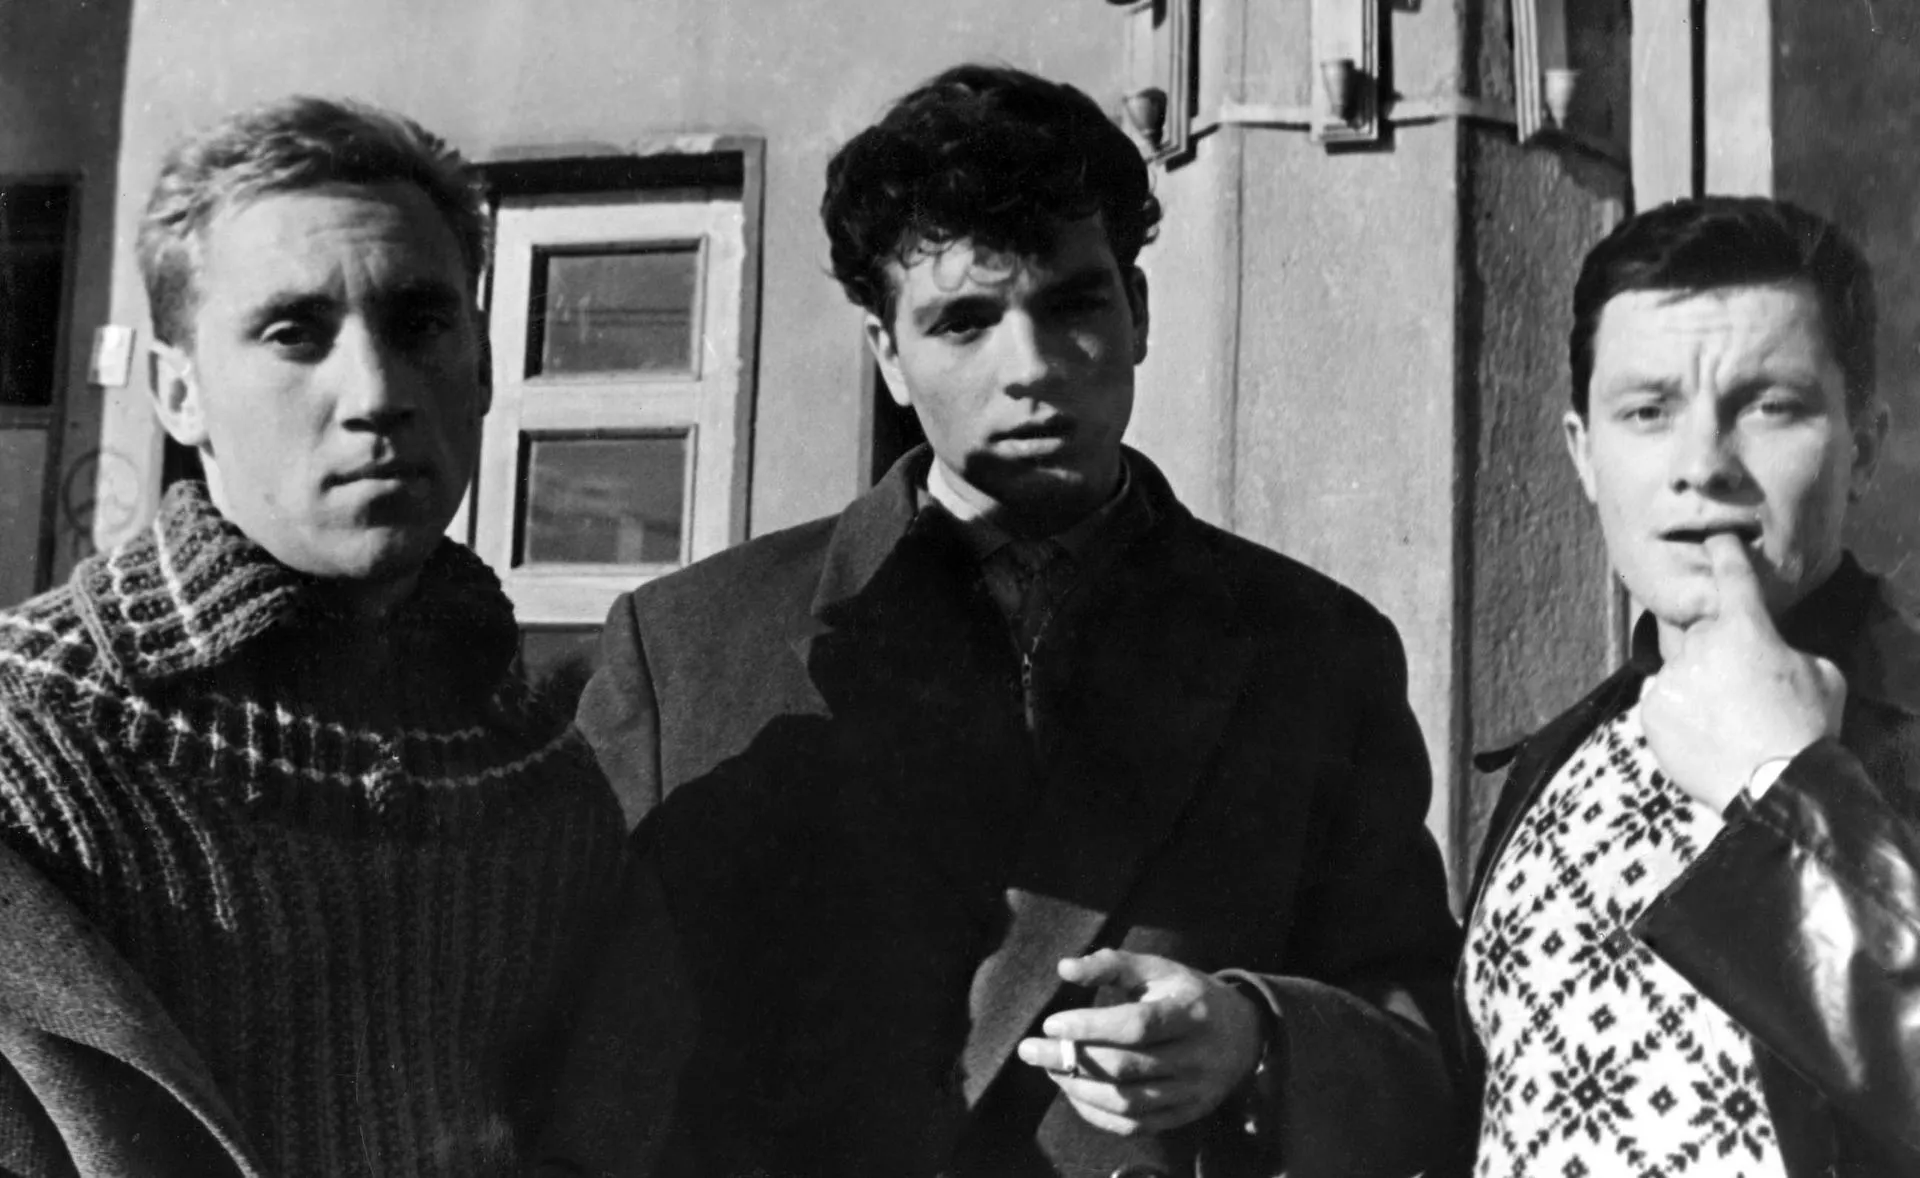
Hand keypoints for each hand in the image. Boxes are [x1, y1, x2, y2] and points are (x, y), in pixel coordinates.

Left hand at [1013, 949, 1264, 1136]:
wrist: (1243, 1035)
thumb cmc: (1186, 994)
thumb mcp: (1157, 969)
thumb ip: (1110, 964)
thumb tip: (1064, 968)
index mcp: (1191, 1013)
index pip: (1137, 1025)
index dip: (1091, 1026)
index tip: (1052, 1023)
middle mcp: (1195, 1057)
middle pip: (1126, 1067)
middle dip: (1071, 1059)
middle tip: (1031, 1049)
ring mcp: (1192, 1092)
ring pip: (1127, 1102)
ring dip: (1079, 1089)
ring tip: (1050, 1069)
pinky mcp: (1184, 1115)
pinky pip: (1135, 1126)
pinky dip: (1097, 1115)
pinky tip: (1073, 1093)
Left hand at [1640, 533, 1845, 810]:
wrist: (1776, 786)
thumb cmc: (1806, 729)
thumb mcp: (1822, 676)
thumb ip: (1787, 650)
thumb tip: (1770, 652)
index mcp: (1746, 629)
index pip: (1732, 577)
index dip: (1724, 554)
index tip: (1715, 540)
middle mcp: (1701, 646)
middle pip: (1696, 632)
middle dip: (1712, 648)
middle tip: (1735, 685)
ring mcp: (1671, 678)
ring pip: (1678, 669)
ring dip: (1696, 685)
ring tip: (1725, 720)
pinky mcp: (1651, 711)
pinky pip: (1661, 700)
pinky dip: (1678, 712)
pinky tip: (1705, 735)